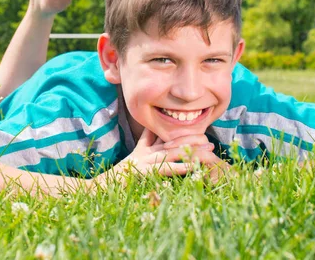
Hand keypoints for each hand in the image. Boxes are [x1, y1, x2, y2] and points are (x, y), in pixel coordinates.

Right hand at [96, 129, 218, 186]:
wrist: (104, 184)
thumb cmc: (120, 173)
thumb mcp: (134, 155)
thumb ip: (146, 141)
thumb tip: (153, 130)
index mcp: (147, 147)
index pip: (169, 137)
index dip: (186, 134)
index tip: (203, 133)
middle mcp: (148, 151)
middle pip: (174, 141)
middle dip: (193, 140)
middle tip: (210, 141)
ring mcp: (146, 159)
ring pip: (173, 152)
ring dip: (192, 151)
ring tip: (208, 151)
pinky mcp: (145, 170)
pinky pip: (166, 168)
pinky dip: (181, 166)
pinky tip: (193, 167)